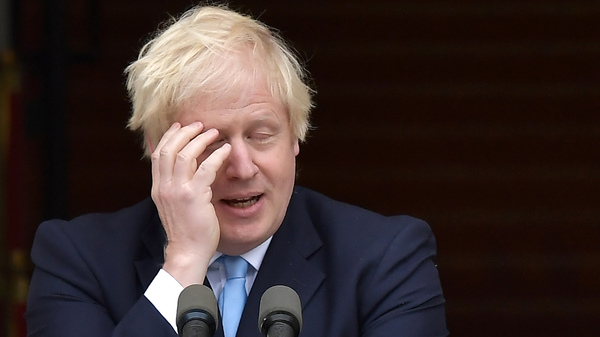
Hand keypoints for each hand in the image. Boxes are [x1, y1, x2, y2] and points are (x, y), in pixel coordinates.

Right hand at [150, 122, 230, 285]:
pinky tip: (226, 150)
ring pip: (185, 155)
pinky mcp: (194, 197)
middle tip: (199, 124)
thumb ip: (175, 186)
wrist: (188, 252)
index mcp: (158, 188)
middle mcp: (163, 187)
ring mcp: (177, 192)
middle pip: (168, 149)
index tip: (180, 126)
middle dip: (184, 132)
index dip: (168, 136)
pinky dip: (216, 155)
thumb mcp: (174, 205)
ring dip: (200, 140)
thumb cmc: (187, 230)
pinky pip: (205, 168)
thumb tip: (182, 169)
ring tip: (214, 132)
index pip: (157, 154)